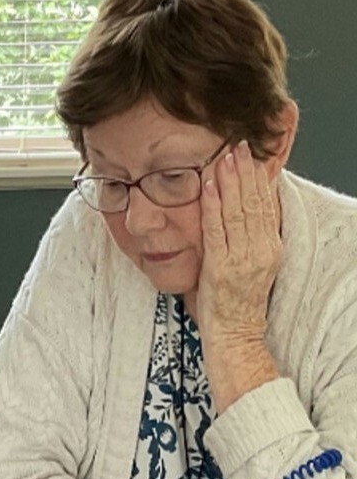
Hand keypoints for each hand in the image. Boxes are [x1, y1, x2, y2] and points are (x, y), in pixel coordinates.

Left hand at [193, 140, 280, 344]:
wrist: (235, 333)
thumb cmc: (237, 301)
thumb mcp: (253, 265)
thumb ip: (251, 238)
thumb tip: (246, 209)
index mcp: (270, 248)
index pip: (267, 206)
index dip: (259, 179)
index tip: (252, 156)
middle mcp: (260, 251)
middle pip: (254, 203)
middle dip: (245, 172)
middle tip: (239, 146)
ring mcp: (241, 259)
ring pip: (237, 211)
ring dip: (229, 181)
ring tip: (224, 157)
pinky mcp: (220, 267)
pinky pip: (216, 230)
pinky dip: (212, 205)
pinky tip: (208, 185)